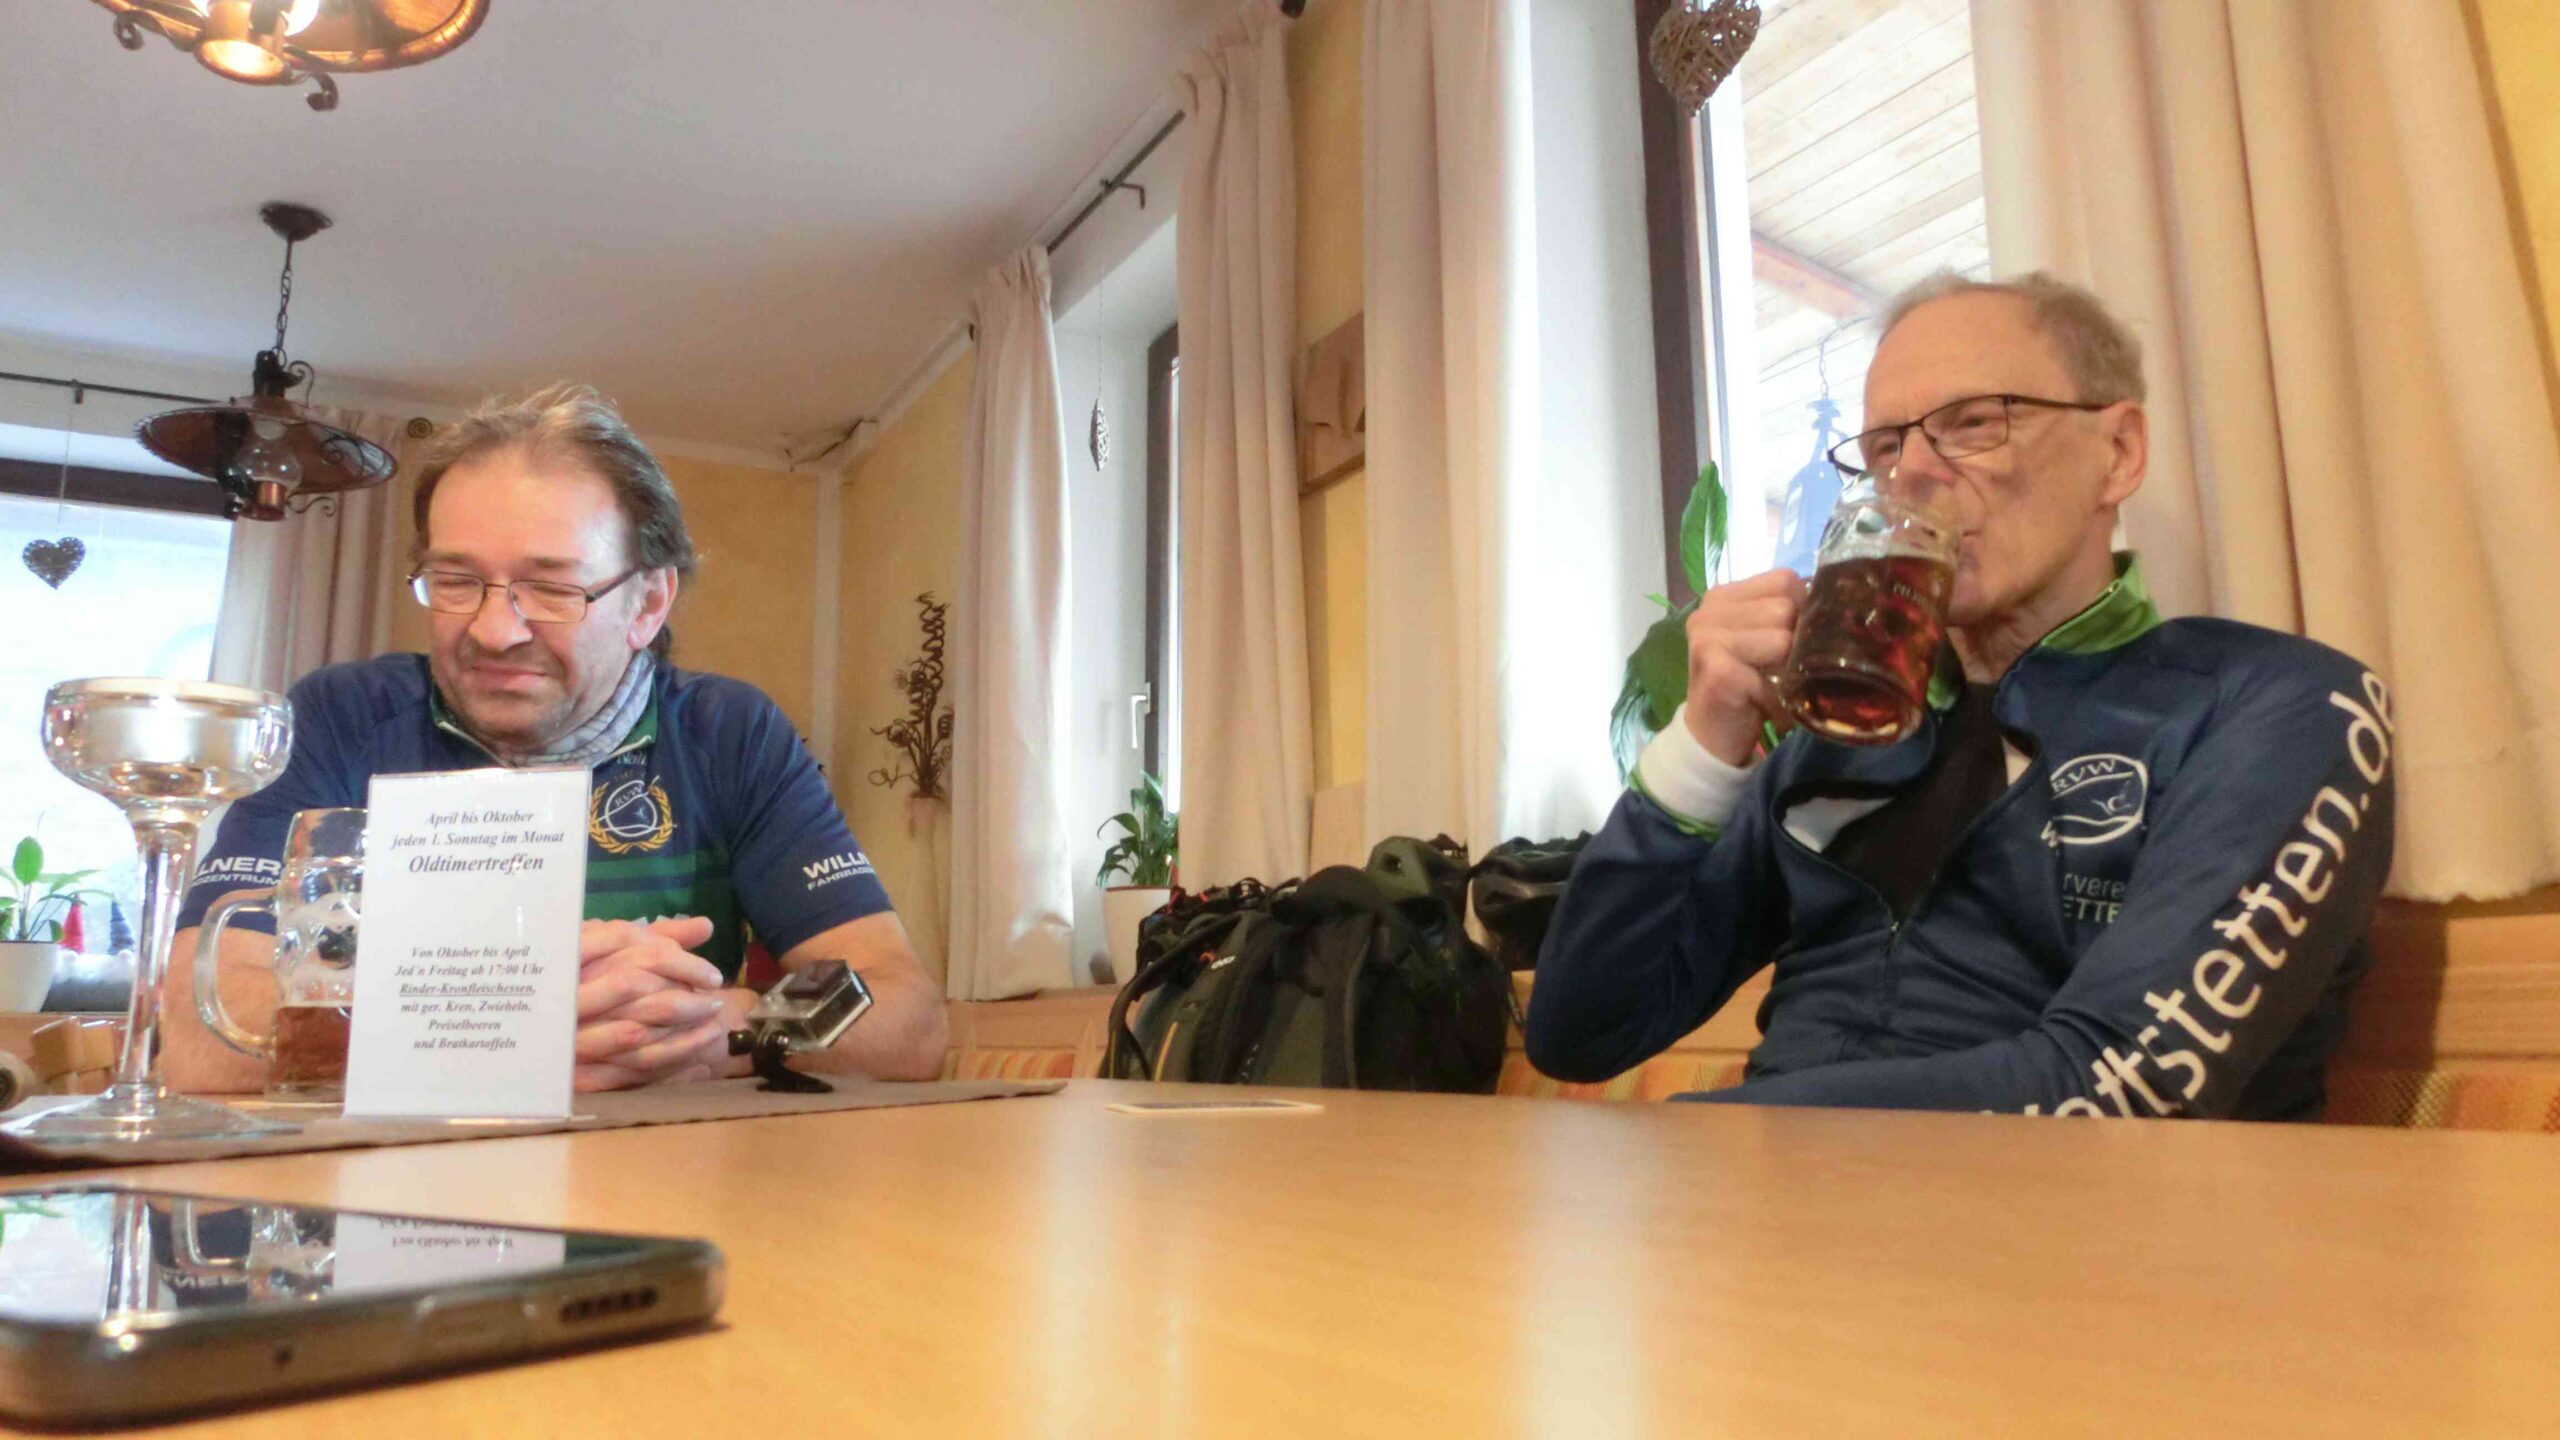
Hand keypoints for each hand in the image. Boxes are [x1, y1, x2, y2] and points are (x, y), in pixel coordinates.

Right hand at [574, 916, 733, 1090]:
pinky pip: (627, 1071)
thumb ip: (657, 938)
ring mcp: (565, 1033)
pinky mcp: (571, 1072)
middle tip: (717, 1002)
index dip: (680, 960)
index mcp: (572, 953)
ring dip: (683, 1034)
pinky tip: (698, 1063)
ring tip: (714, 1029)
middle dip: (686, 996)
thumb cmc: (573, 981)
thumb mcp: (610, 951)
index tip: (713, 975)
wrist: (514, 1034)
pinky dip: (667, 1067)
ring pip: (635, 1033)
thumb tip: (706, 926)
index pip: (631, 946)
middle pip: (634, 986)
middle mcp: (565, 991)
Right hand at [1682, 568, 1803, 767]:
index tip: (1788, 642)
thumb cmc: (1745, 686)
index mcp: (1722, 596)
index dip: (1801, 610)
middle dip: (1794, 645)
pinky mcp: (1716, 669)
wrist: (1710, 736)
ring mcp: (1708, 638)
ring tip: (1772, 687)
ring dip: (1788, 672)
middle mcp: (1709, 611)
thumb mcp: (1763, 641)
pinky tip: (1761, 705)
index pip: (1784, 579)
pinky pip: (1773, 675)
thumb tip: (1835, 604)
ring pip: (1783, 639)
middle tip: (1778, 672)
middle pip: (1786, 608)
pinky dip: (1777, 697)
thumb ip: (1785, 616)